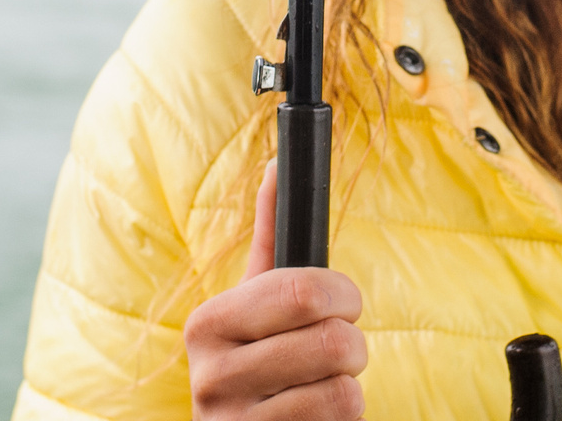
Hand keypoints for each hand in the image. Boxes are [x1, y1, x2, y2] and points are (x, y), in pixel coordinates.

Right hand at [184, 163, 367, 418]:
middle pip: (332, 342)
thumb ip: (270, 236)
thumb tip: (276, 166)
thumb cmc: (257, 362)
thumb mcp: (254, 303)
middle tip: (339, 347)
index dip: (343, 295)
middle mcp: (211, 376)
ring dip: (349, 385)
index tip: (345, 302)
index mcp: (208, 322)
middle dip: (353, 342)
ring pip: (343, 390)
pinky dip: (344, 418)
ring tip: (323, 384)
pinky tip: (316, 416)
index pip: (301, 291)